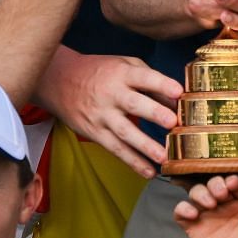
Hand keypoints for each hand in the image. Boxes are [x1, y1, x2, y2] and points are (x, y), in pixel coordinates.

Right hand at [38, 52, 180, 178]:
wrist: (60, 81)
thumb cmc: (101, 72)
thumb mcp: (124, 66)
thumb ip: (150, 80)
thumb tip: (177, 100)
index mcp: (122, 74)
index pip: (143, 77)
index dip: (161, 84)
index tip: (178, 92)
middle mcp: (112, 94)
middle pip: (133, 104)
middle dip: (153, 113)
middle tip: (172, 123)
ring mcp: (102, 115)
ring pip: (124, 132)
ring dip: (145, 146)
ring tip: (163, 157)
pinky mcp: (95, 132)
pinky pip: (115, 149)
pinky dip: (132, 162)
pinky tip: (148, 172)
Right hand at [173, 163, 237, 237]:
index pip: (236, 178)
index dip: (233, 178)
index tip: (233, 183)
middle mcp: (227, 203)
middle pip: (214, 182)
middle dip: (215, 184)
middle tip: (221, 194)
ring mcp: (210, 215)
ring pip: (197, 193)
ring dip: (200, 193)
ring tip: (209, 203)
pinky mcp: (195, 229)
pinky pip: (182, 212)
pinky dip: (182, 209)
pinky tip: (192, 214)